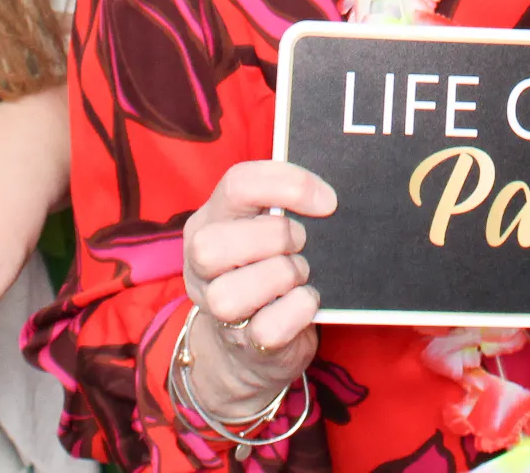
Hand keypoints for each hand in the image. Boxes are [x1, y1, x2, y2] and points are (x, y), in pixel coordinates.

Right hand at [178, 160, 337, 419]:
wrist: (251, 343)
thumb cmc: (267, 267)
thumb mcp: (262, 227)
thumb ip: (280, 203)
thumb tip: (327, 195)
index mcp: (208, 221)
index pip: (237, 185)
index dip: (289, 186)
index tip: (327, 201)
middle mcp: (202, 265)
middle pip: (214, 243)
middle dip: (276, 237)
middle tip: (301, 243)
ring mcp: (218, 309)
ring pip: (230, 294)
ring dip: (282, 276)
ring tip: (301, 273)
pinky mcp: (247, 344)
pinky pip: (268, 328)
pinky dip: (297, 310)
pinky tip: (308, 299)